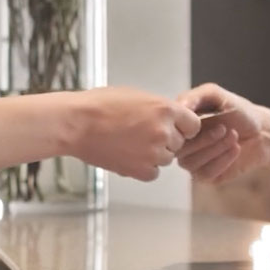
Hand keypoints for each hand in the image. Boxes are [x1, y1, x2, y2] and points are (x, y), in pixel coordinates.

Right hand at [71, 87, 204, 181]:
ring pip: (166, 159)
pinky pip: (153, 173)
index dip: (182, 127)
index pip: (193, 124)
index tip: (173, 128)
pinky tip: (128, 156)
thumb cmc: (100, 106)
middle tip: (142, 134)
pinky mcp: (140, 170)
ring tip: (131, 144)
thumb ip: (158, 108)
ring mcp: (153, 153)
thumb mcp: (136, 96)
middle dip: (166, 140)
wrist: (77, 123)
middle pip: (179, 143)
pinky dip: (143, 168)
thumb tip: (170, 118)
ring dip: (154, 154)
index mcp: (165, 109)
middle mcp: (164, 131)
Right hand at [173, 83, 267, 182]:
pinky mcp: (206, 175)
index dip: (185, 127)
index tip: (202, 118)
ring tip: (233, 136)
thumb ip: (196, 96)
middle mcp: (182, 145)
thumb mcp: (216, 95)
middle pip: (179, 150)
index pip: (168, 131)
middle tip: (224, 128)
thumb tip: (178, 104)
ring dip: (215, 149)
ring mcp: (193, 161)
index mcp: (180, 126)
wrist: (262, 132)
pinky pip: (205, 173)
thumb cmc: (239, 112)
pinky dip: (223, 161)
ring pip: (190, 163)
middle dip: (204, 139)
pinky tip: (235, 149)